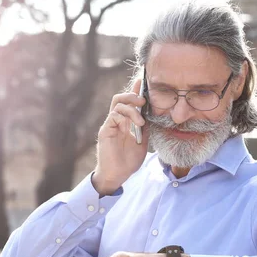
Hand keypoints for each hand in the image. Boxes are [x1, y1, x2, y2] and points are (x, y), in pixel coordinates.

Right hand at [92, 79, 148, 195]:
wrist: (117, 175)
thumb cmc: (128, 161)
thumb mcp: (142, 141)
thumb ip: (145, 127)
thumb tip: (151, 114)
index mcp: (125, 122)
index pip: (129, 102)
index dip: (135, 91)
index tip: (143, 81)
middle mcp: (116, 121)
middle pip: (120, 98)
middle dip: (132, 95)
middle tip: (143, 100)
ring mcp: (110, 125)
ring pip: (117, 104)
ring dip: (131, 107)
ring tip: (141, 119)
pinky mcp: (105, 130)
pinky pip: (114, 115)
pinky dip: (125, 116)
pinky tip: (134, 125)